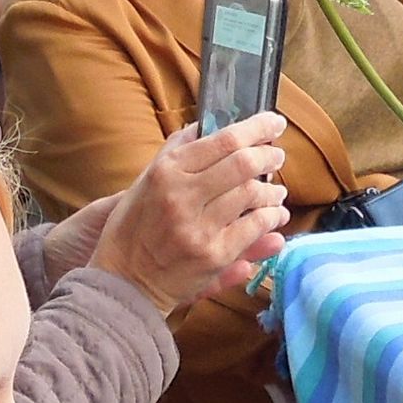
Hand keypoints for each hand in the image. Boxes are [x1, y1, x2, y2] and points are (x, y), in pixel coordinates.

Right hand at [87, 115, 291, 308]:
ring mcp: (200, 227)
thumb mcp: (145, 180)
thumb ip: (176, 150)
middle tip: (276, 157)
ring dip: (272, 190)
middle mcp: (182, 196)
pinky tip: (273, 215)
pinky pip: (256, 227)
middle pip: (244, 163)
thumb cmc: (135, 227)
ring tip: (275, 190)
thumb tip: (207, 125)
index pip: (223, 140)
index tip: (273, 122)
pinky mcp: (215, 255)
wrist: (125, 280)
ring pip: (253, 194)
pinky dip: (271, 217)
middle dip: (269, 156)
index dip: (257, 128)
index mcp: (166, 171)